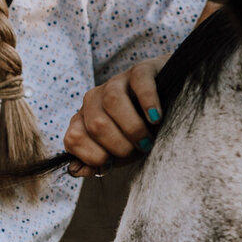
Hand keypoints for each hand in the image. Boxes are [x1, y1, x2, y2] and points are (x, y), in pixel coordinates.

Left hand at [64, 57, 162, 176]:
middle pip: (96, 123)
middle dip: (119, 146)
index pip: (73, 139)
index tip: (115, 162)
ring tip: (148, 140)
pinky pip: (140, 83)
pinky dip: (148, 103)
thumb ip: (96, 162)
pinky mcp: (141, 70)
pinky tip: (156, 118)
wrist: (168, 101)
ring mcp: (116, 81)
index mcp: (83, 118)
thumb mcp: (117, 151)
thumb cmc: (138, 132)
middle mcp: (94, 98)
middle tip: (138, 151)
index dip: (95, 157)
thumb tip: (75, 170)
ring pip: (112, 101)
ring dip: (133, 128)